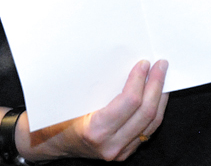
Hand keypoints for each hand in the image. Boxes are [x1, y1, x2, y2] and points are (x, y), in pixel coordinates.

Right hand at [28, 59, 168, 161]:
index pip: (129, 102)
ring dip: (160, 97)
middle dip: (156, 85)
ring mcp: (119, 151)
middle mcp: (110, 145)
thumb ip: (98, 86)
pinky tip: (156, 95)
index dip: (140, 80)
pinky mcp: (124, 152)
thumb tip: (124, 58)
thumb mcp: (72, 99)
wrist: (48, 142)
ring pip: (151, 124)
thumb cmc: (57, 117)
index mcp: (95, 131)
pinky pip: (147, 130)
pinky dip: (155, 110)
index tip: (144, 63)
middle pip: (146, 113)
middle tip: (161, 65)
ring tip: (162, 77)